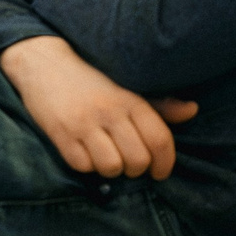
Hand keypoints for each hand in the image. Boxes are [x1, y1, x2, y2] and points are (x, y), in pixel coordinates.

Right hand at [0, 35, 197, 180]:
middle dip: (136, 169)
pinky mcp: (61, 134)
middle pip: (138, 160)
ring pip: (111, 167)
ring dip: (110, 168)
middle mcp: (109, 111)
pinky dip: (86, 165)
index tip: (160, 172)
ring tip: (105, 155)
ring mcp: (84, 123)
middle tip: (129, 162)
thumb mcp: (126, 87)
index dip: (165, 163)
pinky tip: (84, 151)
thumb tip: (191, 111)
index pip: (160, 139)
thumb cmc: (90, 79)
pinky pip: (82, 166)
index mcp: (130, 99)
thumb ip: (159, 104)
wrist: (44, 63)